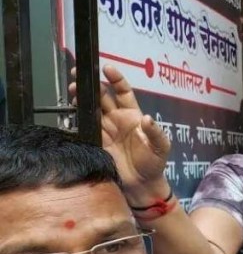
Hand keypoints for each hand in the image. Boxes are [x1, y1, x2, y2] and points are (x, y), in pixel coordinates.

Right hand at [72, 65, 172, 202]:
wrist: (142, 185)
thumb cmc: (154, 162)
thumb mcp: (161, 147)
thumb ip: (156, 132)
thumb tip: (147, 118)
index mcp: (132, 115)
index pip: (123, 91)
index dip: (116, 79)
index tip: (107, 68)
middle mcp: (116, 119)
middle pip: (101, 96)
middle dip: (90, 84)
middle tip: (78, 78)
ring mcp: (104, 130)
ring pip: (89, 108)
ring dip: (81, 98)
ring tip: (73, 92)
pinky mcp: (94, 142)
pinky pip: (83, 127)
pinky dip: (76, 119)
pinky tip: (71, 112)